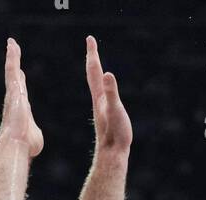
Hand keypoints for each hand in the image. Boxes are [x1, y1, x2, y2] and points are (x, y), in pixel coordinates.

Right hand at [0, 38, 42, 157]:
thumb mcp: (35, 137)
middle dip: (14, 64)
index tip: (20, 74)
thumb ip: (34, 133)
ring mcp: (13, 92)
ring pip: (12, 70)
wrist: (17, 144)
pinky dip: (12, 56)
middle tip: (13, 51)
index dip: (20, 82)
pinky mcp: (13, 88)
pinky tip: (12, 45)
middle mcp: (15, 98)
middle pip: (15, 77)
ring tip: (12, 43)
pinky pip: (11, 68)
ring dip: (12, 56)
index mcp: (22, 108)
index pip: (21, 91)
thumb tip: (34, 139)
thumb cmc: (27, 145)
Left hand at [86, 35, 131, 153]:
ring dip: (96, 72)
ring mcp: (102, 109)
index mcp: (100, 96)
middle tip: (91, 44)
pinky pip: (103, 96)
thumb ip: (112, 93)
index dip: (93, 54)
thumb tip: (108, 74)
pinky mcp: (107, 117)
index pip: (95, 71)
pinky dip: (102, 87)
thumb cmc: (116, 134)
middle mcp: (99, 100)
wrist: (112, 155)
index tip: (90, 39)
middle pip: (94, 75)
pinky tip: (103, 91)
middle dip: (93, 58)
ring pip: (97, 85)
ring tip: (95, 63)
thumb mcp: (116, 111)